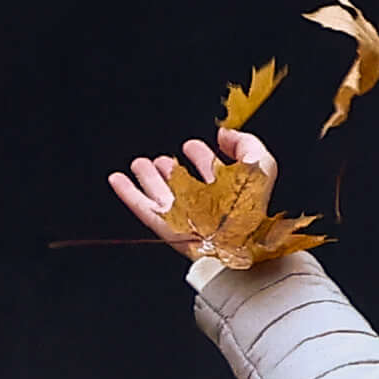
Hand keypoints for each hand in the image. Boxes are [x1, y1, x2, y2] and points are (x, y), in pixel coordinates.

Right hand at [102, 132, 279, 257]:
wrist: (237, 243)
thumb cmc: (251, 211)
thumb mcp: (260, 165)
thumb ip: (246, 144)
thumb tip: (224, 135)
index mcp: (226, 191)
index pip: (210, 170)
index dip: (201, 155)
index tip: (192, 145)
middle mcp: (202, 204)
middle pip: (182, 184)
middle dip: (171, 169)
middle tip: (162, 160)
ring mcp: (182, 214)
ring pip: (161, 194)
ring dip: (148, 178)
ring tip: (139, 164)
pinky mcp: (165, 225)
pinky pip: (142, 207)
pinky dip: (127, 193)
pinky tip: (118, 180)